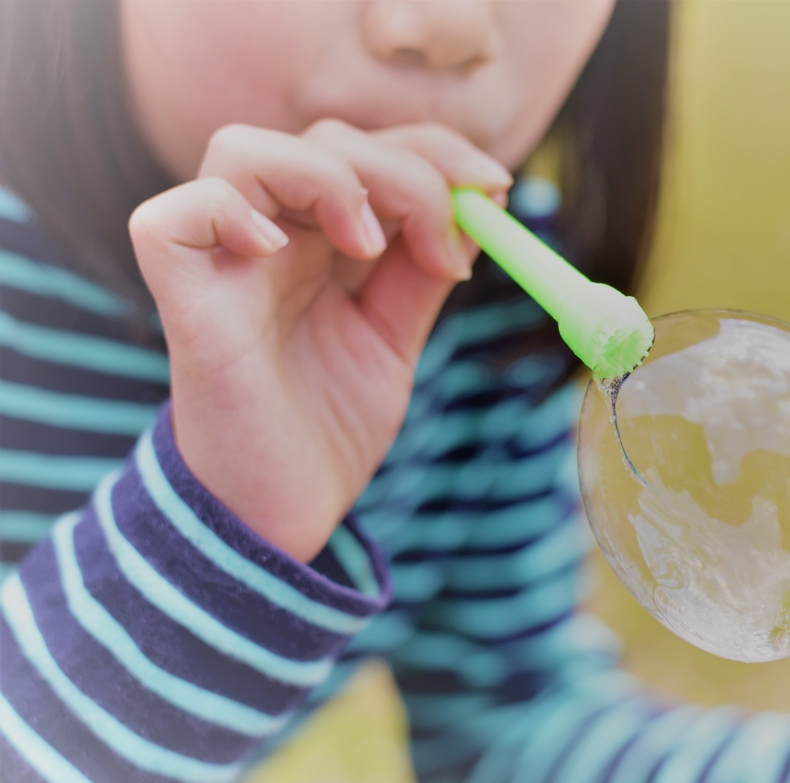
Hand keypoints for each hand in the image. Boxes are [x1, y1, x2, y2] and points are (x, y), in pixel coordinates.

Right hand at [129, 120, 510, 560]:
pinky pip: (171, 218)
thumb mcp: (394, 340)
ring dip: (326, 177)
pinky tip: (279, 249)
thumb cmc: (329, 429)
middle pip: (324, 140)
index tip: (495, 187)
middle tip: (444, 244)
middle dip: (405, 171)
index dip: (433, 150)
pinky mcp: (184, 303)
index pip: (368, 149)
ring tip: (367, 245)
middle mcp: (269, 240)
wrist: (285, 512)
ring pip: (241, 150)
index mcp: (319, 242)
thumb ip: (421, 275)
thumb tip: (475, 213)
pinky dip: (226, 212)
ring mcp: (223, 266)